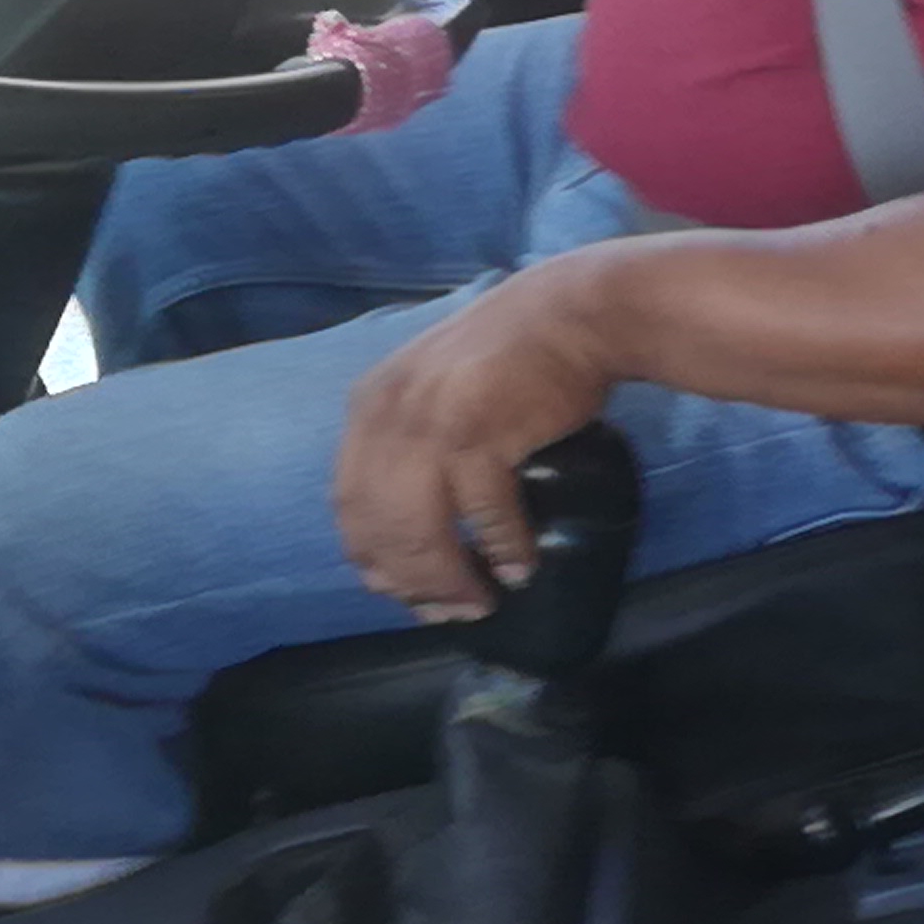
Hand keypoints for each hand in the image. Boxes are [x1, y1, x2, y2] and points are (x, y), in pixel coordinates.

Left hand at [332, 261, 627, 619]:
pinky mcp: (481, 432)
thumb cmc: (513, 355)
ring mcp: (432, 424)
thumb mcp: (436, 388)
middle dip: (411, 582)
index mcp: (369, 406)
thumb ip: (410, 444)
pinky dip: (502, 547)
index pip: (351, 505)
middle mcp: (388, 416)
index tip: (405, 593)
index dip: (375, 559)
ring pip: (421, 530)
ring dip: (448, 579)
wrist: (573, 311)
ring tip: (477, 604)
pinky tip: (520, 567)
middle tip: (446, 612)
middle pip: (380, 527)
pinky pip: (483, 513)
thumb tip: (410, 530)